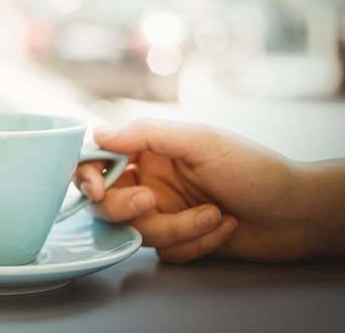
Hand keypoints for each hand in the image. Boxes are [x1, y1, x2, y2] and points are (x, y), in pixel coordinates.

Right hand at [76, 119, 313, 263]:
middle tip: (152, 202)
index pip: (99, 159)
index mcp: (151, 151)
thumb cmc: (256, 170)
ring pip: (137, 231)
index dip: (87, 174)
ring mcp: (164, 213)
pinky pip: (166, 251)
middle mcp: (151, 181)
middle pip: (107, 202)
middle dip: (128, 207)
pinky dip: (196, 242)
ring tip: (214, 214)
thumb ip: (146, 135)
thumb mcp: (200, 142)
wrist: (299, 214)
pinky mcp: (179, 241)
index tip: (96, 188)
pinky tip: (224, 227)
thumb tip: (98, 133)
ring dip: (176, 227)